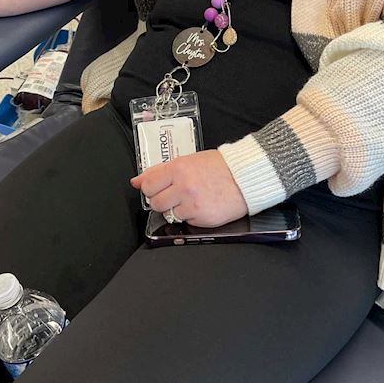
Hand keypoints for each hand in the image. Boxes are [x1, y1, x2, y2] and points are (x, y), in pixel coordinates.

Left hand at [130, 150, 247, 227]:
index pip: (148, 185)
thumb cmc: (220, 166)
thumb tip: (137, 180)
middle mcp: (183, 187)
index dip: (151, 188)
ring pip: (169, 214)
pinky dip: (191, 216)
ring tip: (191, 199)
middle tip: (175, 194)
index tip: (157, 188)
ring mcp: (193, 205)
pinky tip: (202, 205)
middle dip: (162, 200)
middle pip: (155, 203)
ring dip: (177, 209)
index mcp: (178, 168)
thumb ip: (160, 170)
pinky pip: (186, 221)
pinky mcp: (202, 219)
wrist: (246, 177)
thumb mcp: (188, 161)